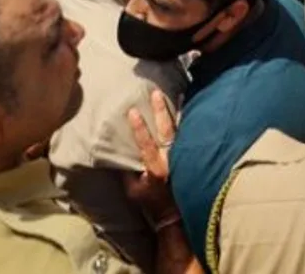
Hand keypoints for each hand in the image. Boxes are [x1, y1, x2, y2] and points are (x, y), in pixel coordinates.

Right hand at [122, 90, 180, 222]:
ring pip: (181, 129)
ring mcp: (182, 156)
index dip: (139, 127)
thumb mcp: (132, 190)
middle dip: (160, 110)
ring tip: (177, 92)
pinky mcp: (190, 155)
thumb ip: (125, 172)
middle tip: (156, 93)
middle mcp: (171, 160)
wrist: (174, 212)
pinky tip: (187, 106)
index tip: (132, 111)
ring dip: (177, 111)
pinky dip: (188, 120)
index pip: (146, 143)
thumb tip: (114, 154)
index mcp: (155, 168)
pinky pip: (188, 134)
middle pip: (166, 130)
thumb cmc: (150, 201)